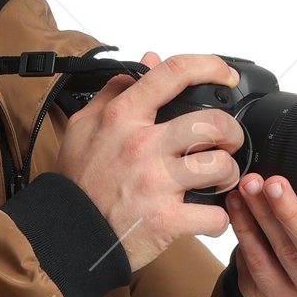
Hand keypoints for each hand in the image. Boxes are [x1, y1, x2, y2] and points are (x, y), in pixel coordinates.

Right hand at [55, 48, 245, 275]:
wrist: (66, 235)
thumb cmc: (77, 183)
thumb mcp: (85, 126)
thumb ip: (117, 90)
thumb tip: (148, 62)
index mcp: (123, 117)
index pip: (174, 73)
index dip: (210, 66)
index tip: (225, 75)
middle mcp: (142, 145)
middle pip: (213, 123)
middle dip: (231, 133)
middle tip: (227, 144)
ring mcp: (156, 183)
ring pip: (221, 167)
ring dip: (229, 176)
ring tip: (218, 182)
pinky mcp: (165, 220)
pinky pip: (214, 216)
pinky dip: (218, 220)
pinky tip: (207, 217)